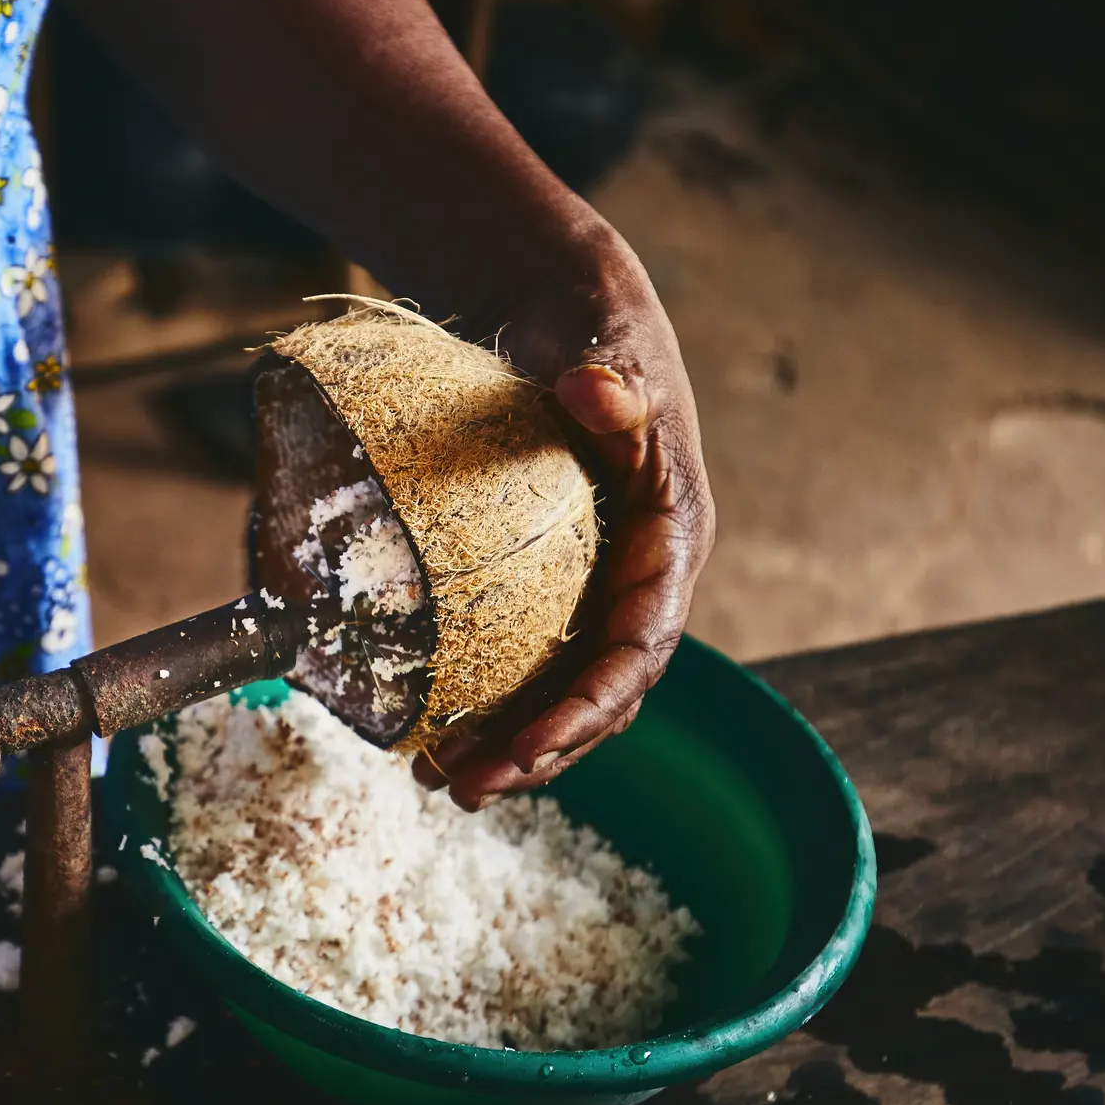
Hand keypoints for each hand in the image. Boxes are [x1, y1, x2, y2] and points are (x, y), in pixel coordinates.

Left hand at [411, 223, 715, 807]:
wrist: (568, 317)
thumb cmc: (592, 334)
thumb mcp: (606, 352)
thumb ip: (611, 386)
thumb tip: (594, 394)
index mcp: (672, 543)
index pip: (638, 648)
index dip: (587, 708)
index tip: (528, 748)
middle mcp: (644, 581)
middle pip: (601, 694)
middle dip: (540, 751)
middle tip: (464, 788)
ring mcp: (601, 589)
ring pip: (564, 691)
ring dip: (510, 744)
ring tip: (439, 783)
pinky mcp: (560, 588)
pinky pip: (532, 663)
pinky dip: (492, 704)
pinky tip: (433, 734)